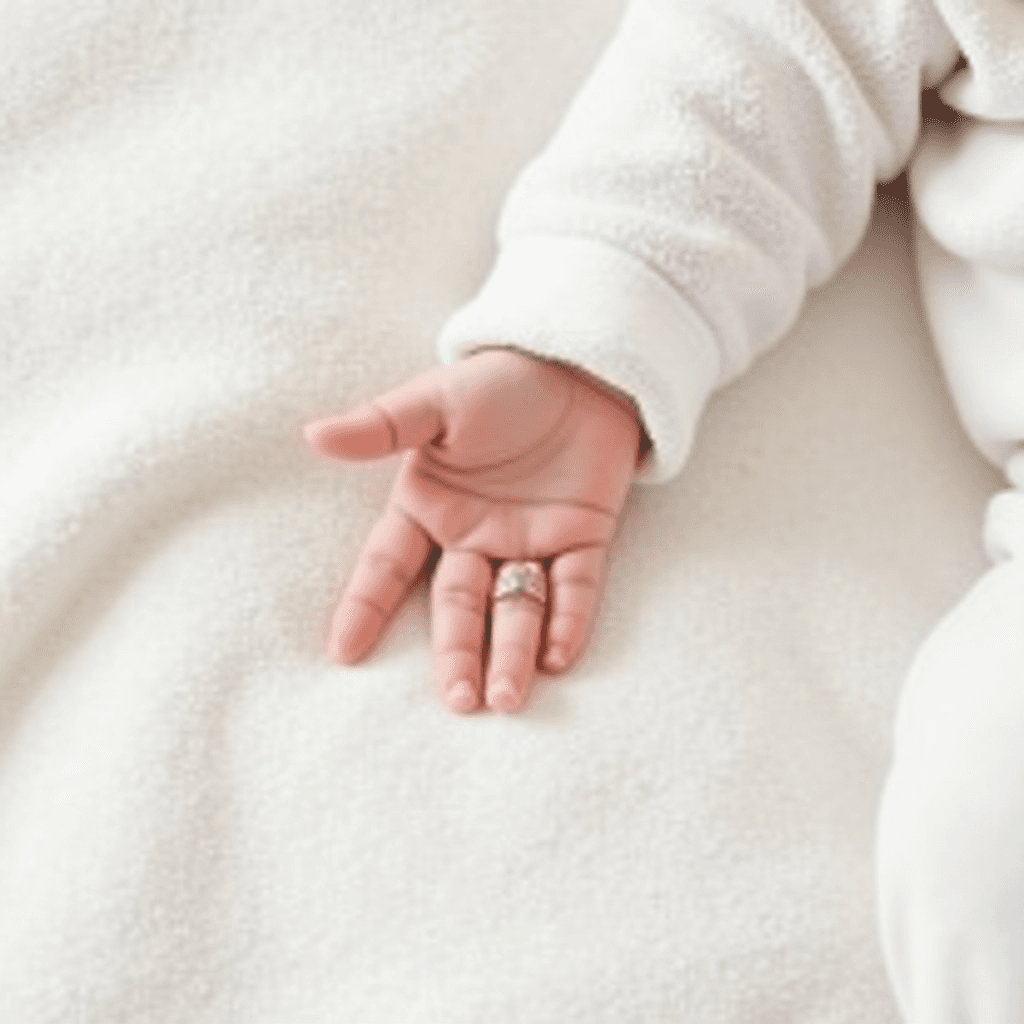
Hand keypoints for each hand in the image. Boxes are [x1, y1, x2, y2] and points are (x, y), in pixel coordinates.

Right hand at [304, 347, 642, 712]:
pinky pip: (577, 587)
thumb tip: (314, 437)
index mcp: (431, 507)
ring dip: (513, 651)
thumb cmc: (499, 381)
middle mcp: (475, 536)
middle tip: (458, 700)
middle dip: (457, 653)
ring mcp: (530, 541)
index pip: (390, 566)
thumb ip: (381, 426)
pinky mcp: (585, 538)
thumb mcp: (435, 401)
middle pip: (459, 605)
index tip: (344, 652)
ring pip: (517, 607)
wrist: (578, 364)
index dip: (367, 606)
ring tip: (507, 698)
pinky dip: (570, 619)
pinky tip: (560, 657)